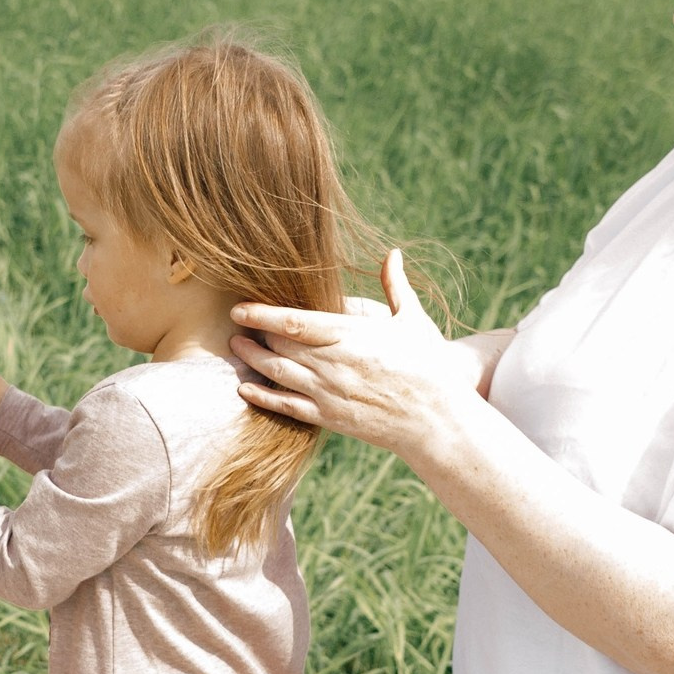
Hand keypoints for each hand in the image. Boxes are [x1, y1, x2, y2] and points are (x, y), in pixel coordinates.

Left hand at [228, 250, 480, 460]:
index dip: (262, 314)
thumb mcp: (414, 321)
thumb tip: (394, 253)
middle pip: (280, 346)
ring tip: (236, 348)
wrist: (437, 420)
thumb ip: (396, 286)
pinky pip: (286, 406)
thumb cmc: (429, 367)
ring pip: (277, 374)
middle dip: (255, 335)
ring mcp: (329, 393)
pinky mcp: (330, 418)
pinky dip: (262, 396)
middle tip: (235, 325)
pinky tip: (246, 388)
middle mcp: (334, 364)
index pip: (294, 322)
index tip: (240, 308)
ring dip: (253, 360)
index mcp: (352, 335)